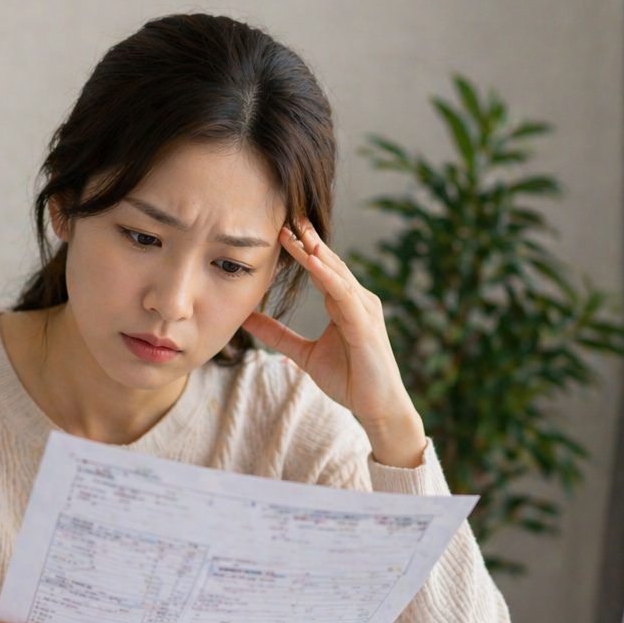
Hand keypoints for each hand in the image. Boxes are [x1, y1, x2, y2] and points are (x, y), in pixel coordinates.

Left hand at [240, 220, 427, 468]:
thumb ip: (278, 335)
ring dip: (315, 252)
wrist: (376, 407)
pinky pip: (344, 294)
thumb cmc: (349, 379)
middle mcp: (357, 300)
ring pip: (336, 273)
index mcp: (344, 304)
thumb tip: (247, 319)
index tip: (280, 229)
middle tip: (287, 215)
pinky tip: (312, 261)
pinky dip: (328, 276)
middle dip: (308, 240)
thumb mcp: (304, 354)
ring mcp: (364, 310)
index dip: (302, 249)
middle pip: (329, 263)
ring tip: (295, 231)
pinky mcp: (365, 324)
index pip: (320, 269)